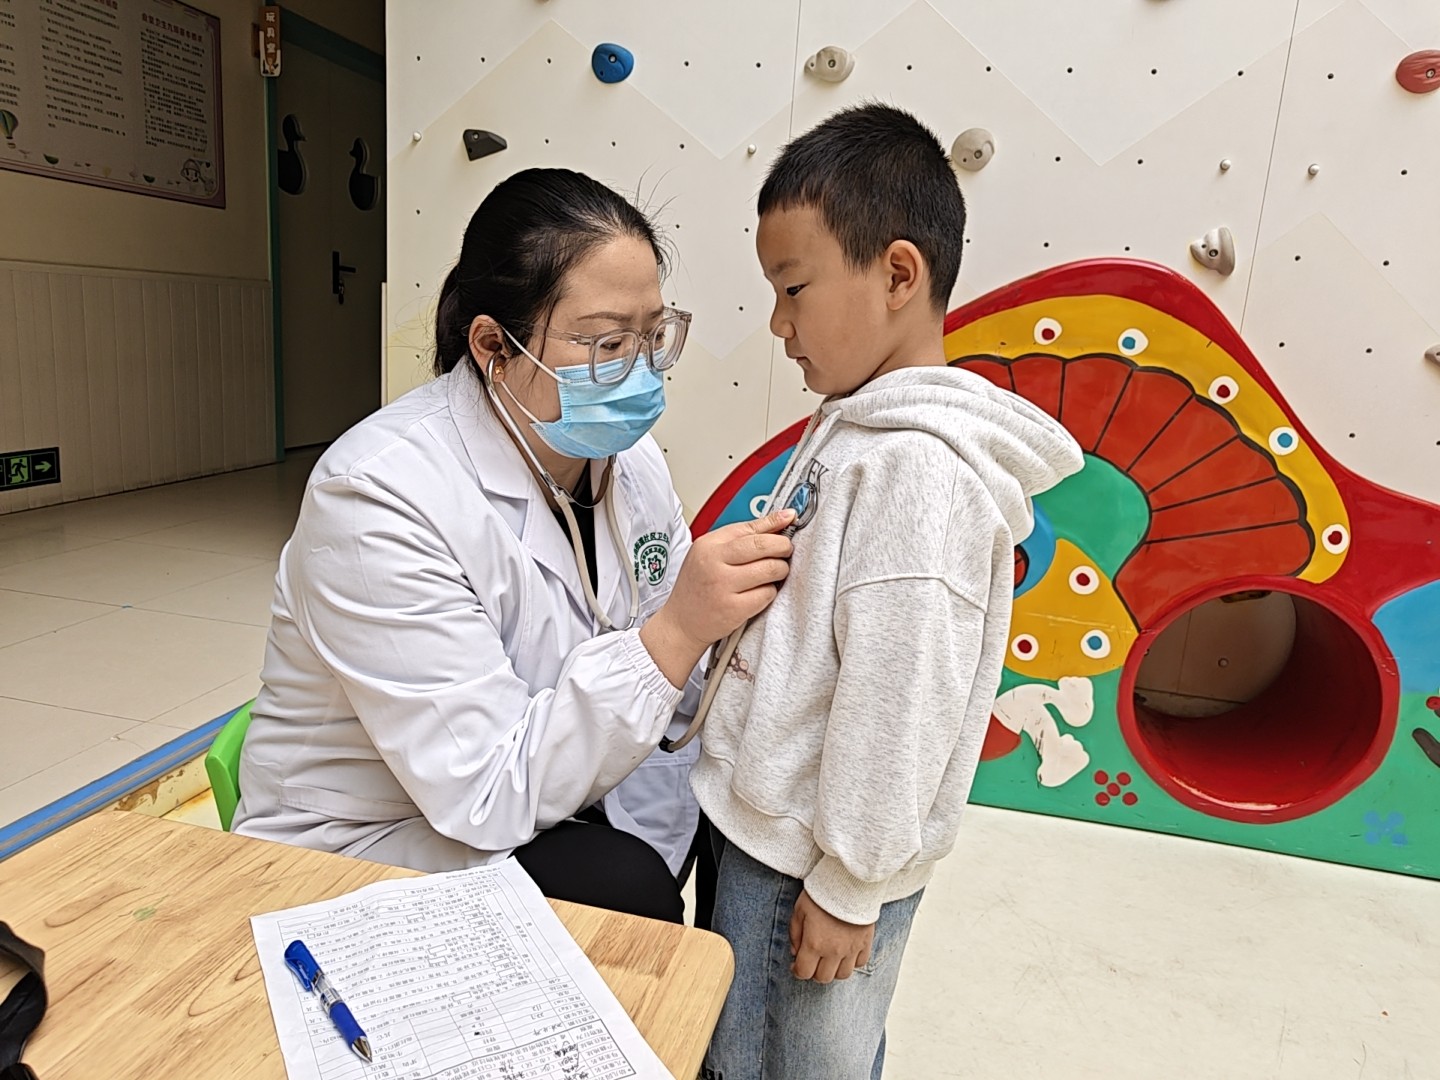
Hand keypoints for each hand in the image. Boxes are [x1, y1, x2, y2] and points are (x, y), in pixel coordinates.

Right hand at [641, 509, 793, 684]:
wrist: (681, 623)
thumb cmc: (697, 587)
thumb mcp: (709, 554)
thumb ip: (741, 537)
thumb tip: (781, 518)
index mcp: (708, 545)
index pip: (750, 527)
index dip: (775, 524)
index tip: (789, 521)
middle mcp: (714, 563)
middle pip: (763, 546)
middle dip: (783, 547)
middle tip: (786, 551)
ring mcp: (723, 586)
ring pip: (770, 569)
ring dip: (780, 570)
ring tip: (774, 573)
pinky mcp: (734, 609)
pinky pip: (767, 594)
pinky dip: (770, 592)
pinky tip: (760, 592)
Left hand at [789, 889, 874, 983]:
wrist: (848, 881)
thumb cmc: (821, 894)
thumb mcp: (799, 911)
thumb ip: (795, 935)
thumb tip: (796, 952)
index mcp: (814, 944)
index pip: (803, 972)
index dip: (797, 970)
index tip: (796, 964)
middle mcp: (833, 951)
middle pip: (823, 978)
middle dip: (814, 972)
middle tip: (812, 961)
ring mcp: (851, 949)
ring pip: (843, 975)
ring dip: (834, 970)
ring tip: (829, 958)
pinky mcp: (865, 942)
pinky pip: (860, 963)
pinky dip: (852, 962)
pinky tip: (846, 953)